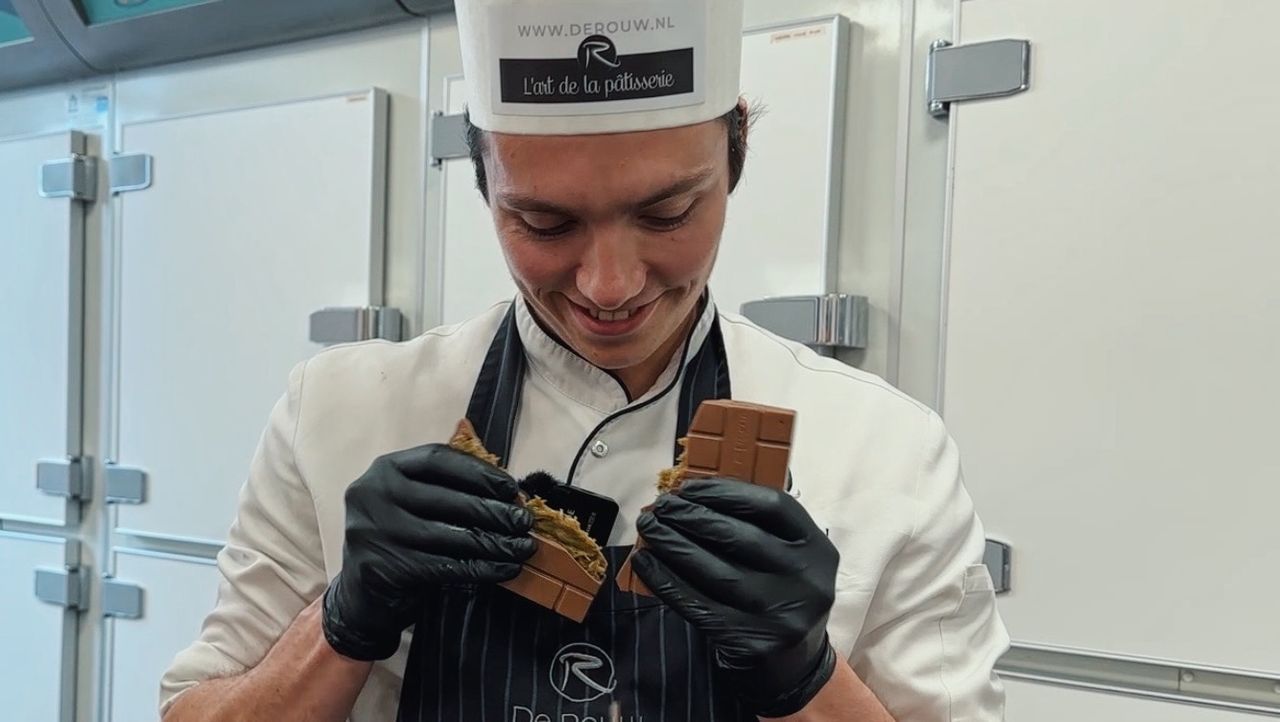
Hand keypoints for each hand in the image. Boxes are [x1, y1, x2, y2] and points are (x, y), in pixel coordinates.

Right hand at [322, 444, 535, 660]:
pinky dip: (480, 568)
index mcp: (385, 468)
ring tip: (523, 548)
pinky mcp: (383, 567)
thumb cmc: (400, 540)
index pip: (438, 459)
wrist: (363, 596)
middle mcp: (373, 494)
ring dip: (494, 542)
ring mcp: (374, 531)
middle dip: (493, 510)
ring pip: (449, 535)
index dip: (479, 472)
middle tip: (524, 522)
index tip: (511, 488)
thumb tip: (509, 490)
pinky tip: (504, 569)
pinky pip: (444, 566)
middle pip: (447, 498)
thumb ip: (448, 487)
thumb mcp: (413, 503)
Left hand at [631, 478, 838, 717]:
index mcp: (817, 549)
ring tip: (650, 528)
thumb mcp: (789, 558)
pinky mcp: (751, 641)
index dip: (727, 492)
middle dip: (691, 516)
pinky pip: (697, 604)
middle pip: (738, 536)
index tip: (689, 487)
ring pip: (713, 570)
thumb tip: (692, 496)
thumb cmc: (781, 596)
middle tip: (661, 506)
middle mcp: (806, 580)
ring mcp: (780, 614)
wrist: (795, 667)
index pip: (772, 506)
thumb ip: (757, 527)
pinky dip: (666, 581)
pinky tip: (646, 564)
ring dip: (672, 544)